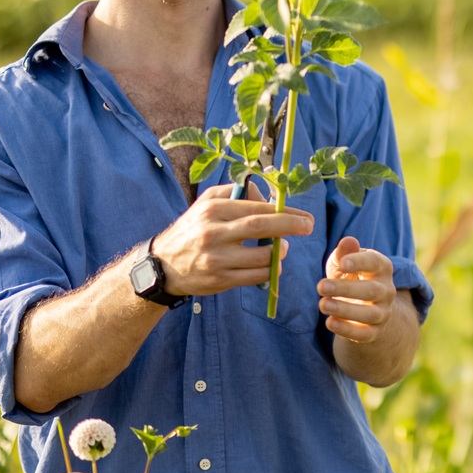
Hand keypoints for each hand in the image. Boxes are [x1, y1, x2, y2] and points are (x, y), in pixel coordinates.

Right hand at [150, 186, 311, 296]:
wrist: (163, 265)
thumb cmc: (192, 229)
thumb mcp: (206, 203)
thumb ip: (235, 193)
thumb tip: (267, 196)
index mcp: (212, 210)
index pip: (256, 208)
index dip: (284, 211)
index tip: (303, 215)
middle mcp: (213, 233)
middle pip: (260, 227)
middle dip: (290, 226)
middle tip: (309, 226)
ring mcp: (216, 259)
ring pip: (261, 256)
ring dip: (279, 252)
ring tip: (281, 248)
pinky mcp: (220, 280)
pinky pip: (255, 276)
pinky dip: (269, 270)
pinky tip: (271, 265)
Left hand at [319, 236, 396, 343]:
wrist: (364, 306)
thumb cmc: (350, 276)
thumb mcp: (345, 262)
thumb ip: (346, 252)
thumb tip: (348, 242)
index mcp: (382, 268)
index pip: (374, 263)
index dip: (359, 262)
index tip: (342, 263)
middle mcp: (387, 290)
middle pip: (372, 290)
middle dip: (346, 288)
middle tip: (321, 286)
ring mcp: (383, 312)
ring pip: (370, 314)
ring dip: (345, 310)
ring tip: (322, 305)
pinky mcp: (375, 332)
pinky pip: (364, 334)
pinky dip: (347, 329)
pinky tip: (330, 323)